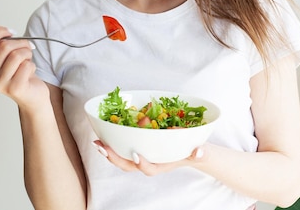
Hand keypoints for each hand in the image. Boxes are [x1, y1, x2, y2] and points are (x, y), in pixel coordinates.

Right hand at [0, 18, 48, 109]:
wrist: (32, 96)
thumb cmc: (20, 73)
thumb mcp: (6, 54)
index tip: (11, 32)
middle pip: (4, 46)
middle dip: (21, 43)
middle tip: (26, 49)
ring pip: (17, 55)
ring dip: (28, 54)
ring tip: (27, 61)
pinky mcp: (14, 88)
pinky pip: (27, 65)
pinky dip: (32, 65)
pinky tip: (29, 73)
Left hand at [91, 139, 205, 175]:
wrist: (193, 149)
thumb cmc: (195, 152)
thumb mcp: (202, 153)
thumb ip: (201, 153)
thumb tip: (200, 151)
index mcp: (162, 165)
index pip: (149, 169)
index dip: (141, 164)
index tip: (137, 154)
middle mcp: (149, 161)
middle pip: (129, 165)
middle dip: (115, 158)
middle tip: (104, 148)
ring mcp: (143, 154)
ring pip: (123, 157)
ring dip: (110, 150)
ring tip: (98, 142)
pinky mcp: (140, 145)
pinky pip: (125, 145)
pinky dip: (115, 140)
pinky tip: (106, 131)